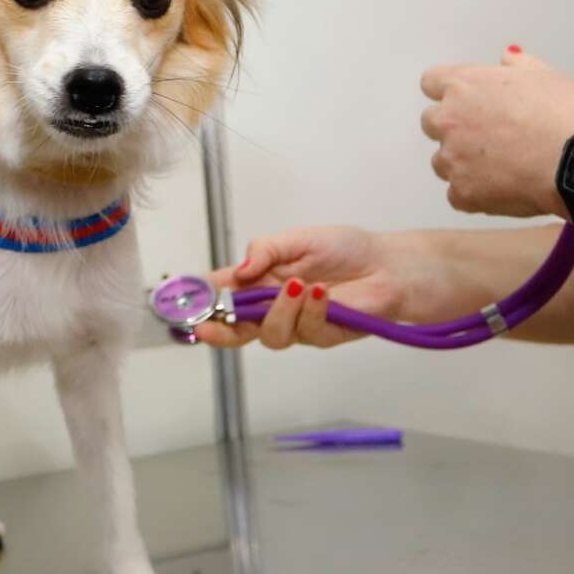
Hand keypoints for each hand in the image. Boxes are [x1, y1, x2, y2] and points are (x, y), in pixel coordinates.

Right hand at [193, 224, 418, 349]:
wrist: (387, 266)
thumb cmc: (344, 249)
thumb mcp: (298, 238)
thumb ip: (265, 250)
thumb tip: (240, 270)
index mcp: (260, 282)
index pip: (223, 295)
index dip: (202, 302)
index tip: (186, 304)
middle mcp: (272, 306)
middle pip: (235, 329)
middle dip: (219, 330)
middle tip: (209, 326)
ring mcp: (296, 324)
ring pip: (270, 334)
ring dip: (279, 311)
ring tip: (298, 286)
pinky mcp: (321, 335)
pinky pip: (306, 332)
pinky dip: (310, 311)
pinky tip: (321, 292)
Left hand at [419, 48, 573, 217]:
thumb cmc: (565, 112)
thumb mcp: (544, 74)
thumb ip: (516, 65)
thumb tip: (507, 59)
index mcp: (464, 85)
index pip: (431, 82)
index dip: (450, 92)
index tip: (468, 102)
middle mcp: (449, 120)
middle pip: (432, 123)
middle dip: (454, 128)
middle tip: (489, 137)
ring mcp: (453, 159)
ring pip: (442, 162)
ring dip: (462, 163)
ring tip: (501, 167)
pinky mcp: (463, 193)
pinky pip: (457, 195)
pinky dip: (475, 194)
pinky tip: (502, 190)